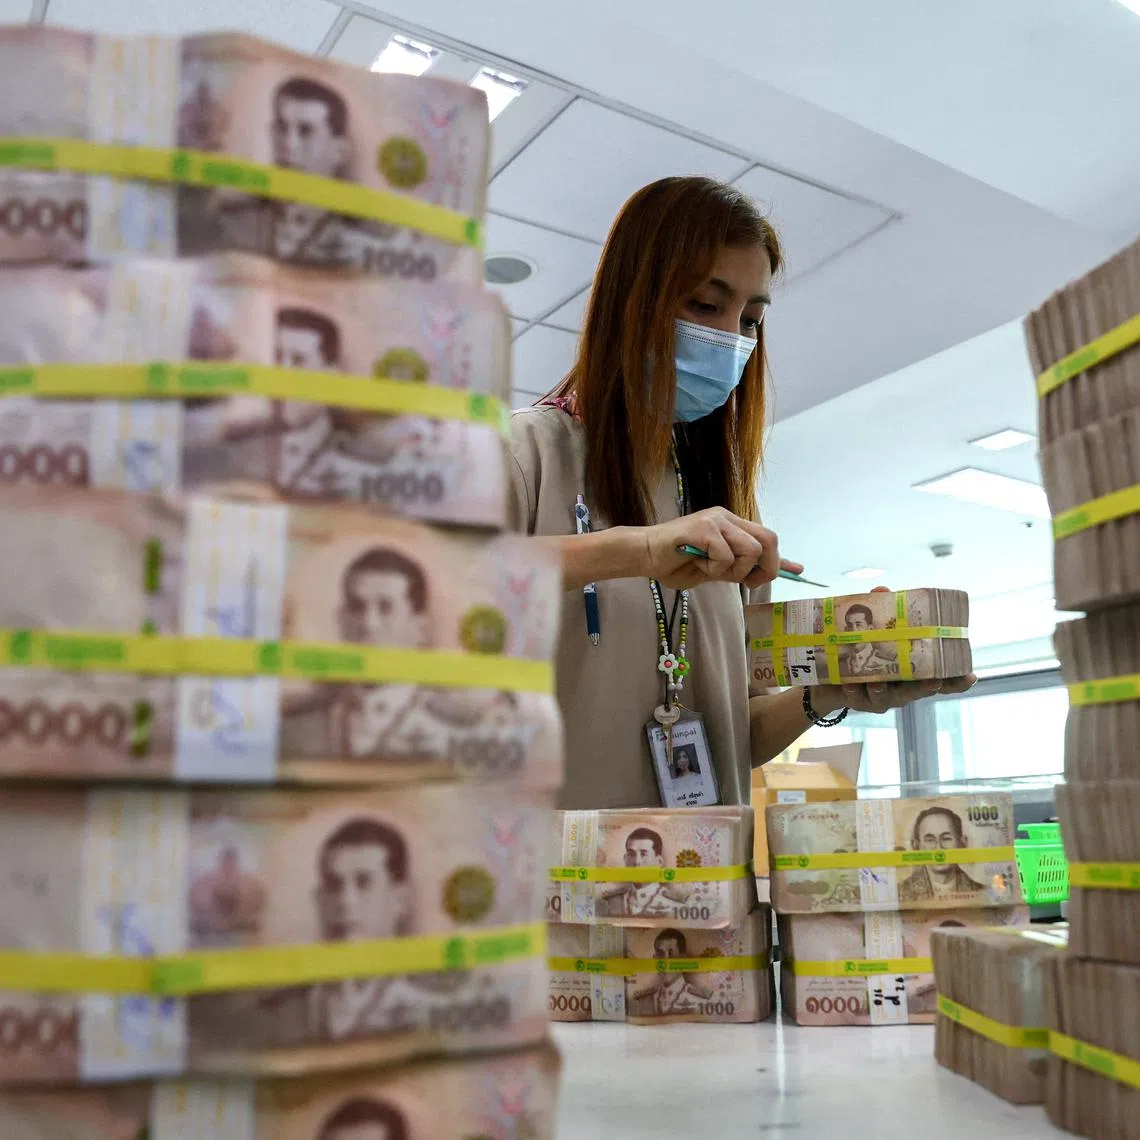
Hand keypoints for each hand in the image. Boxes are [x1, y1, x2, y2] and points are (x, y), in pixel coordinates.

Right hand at [640, 507, 794, 589]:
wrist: (644, 555)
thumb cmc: (674, 563)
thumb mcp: (714, 570)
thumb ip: (737, 570)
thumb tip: (761, 577)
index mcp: (730, 525)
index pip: (766, 538)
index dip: (781, 558)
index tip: (799, 571)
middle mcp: (727, 518)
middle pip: (768, 540)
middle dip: (765, 567)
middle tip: (746, 582)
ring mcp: (716, 520)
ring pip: (751, 549)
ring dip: (734, 570)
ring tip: (710, 570)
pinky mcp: (704, 527)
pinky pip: (725, 555)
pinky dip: (714, 569)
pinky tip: (697, 564)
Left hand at [808, 585, 976, 714]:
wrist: (829, 674)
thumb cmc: (861, 649)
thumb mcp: (872, 628)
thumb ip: (880, 610)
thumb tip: (882, 590)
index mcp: (912, 670)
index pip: (940, 678)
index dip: (957, 681)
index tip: (971, 676)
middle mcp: (901, 686)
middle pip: (918, 691)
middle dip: (925, 687)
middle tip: (933, 682)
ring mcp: (881, 696)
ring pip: (887, 698)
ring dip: (884, 691)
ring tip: (878, 683)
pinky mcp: (859, 701)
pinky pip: (858, 698)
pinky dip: (854, 691)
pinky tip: (849, 684)